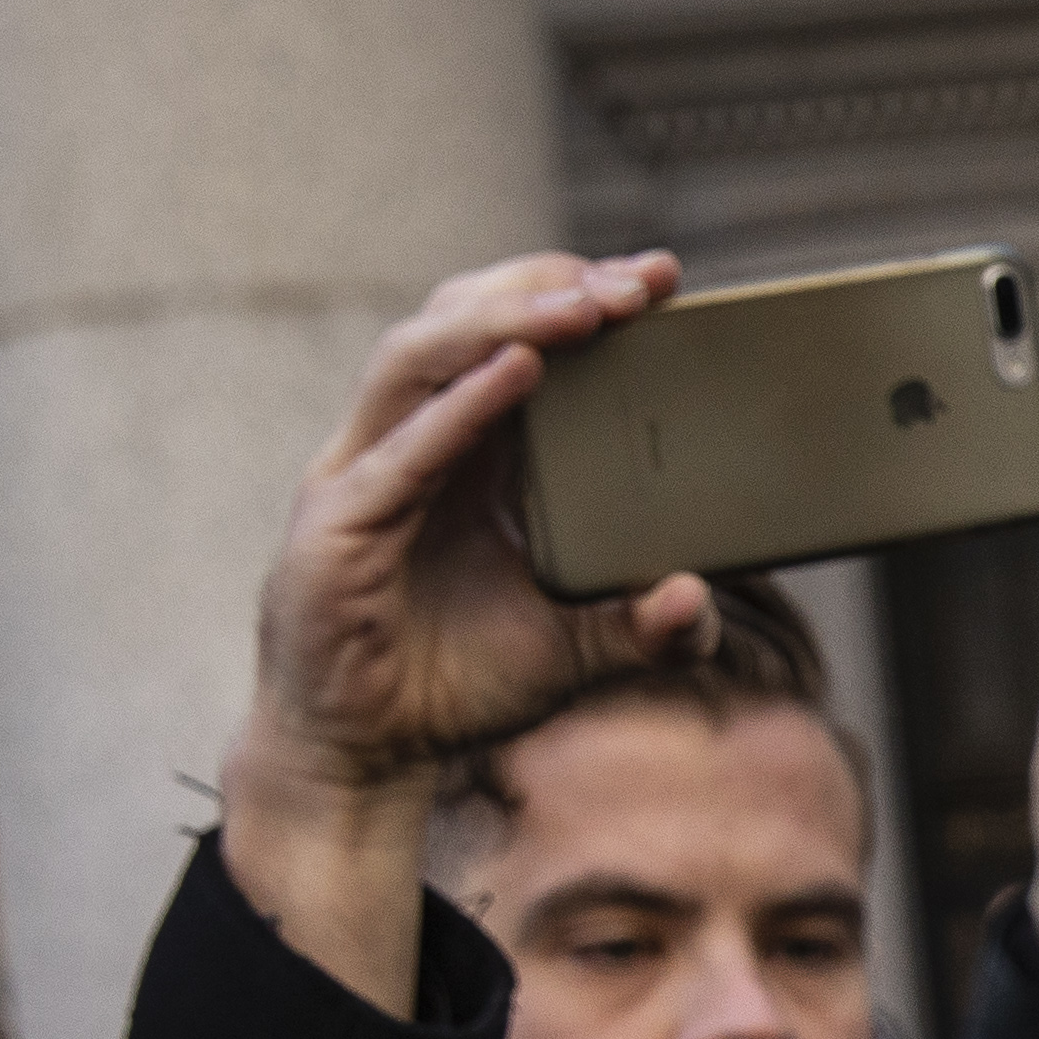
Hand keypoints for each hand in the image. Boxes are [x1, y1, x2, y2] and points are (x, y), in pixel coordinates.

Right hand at [221, 250, 699, 1009]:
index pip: (514, 342)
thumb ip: (643, 627)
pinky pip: (403, 452)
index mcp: (463, 454)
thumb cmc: (457, 686)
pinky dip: (461, 407)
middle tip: (639, 280)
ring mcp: (364, 477)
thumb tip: (699, 598)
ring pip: (424, 360)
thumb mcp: (574, 651)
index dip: (575, 299)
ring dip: (508, 322)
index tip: (661, 282)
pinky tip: (520, 371)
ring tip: (587, 307)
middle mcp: (407, 445)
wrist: (365, 759)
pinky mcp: (338, 527)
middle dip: (550, 287)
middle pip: (465, 323)